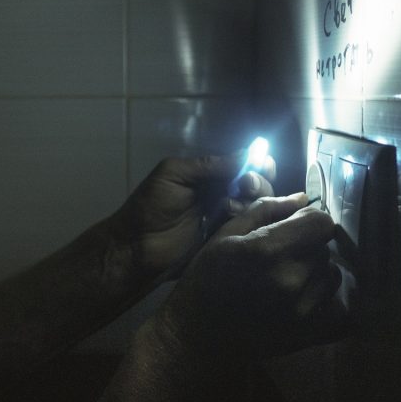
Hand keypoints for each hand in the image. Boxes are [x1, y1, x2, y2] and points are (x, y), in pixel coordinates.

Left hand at [107, 156, 275, 282]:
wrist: (137, 246)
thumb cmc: (150, 206)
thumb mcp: (174, 174)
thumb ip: (208, 165)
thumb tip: (247, 154)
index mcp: (208, 176)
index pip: (242, 164)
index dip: (257, 162)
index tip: (263, 164)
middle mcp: (220, 194)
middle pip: (256, 185)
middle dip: (256, 182)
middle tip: (245, 185)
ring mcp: (225, 219)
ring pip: (255, 207)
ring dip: (249, 201)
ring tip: (229, 205)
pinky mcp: (225, 240)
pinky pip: (246, 228)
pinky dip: (245, 221)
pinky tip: (230, 219)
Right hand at [153, 193, 338, 359]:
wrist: (198, 337)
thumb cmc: (205, 280)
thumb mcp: (224, 237)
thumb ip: (264, 211)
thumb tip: (301, 198)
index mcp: (268, 250)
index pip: (322, 222)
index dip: (309, 220)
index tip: (294, 226)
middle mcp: (292, 278)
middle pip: (326, 248)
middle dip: (308, 245)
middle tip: (284, 255)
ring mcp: (305, 309)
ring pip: (332, 275)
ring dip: (316, 272)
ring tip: (290, 278)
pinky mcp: (310, 333)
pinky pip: (340, 308)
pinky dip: (327, 299)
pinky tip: (305, 298)